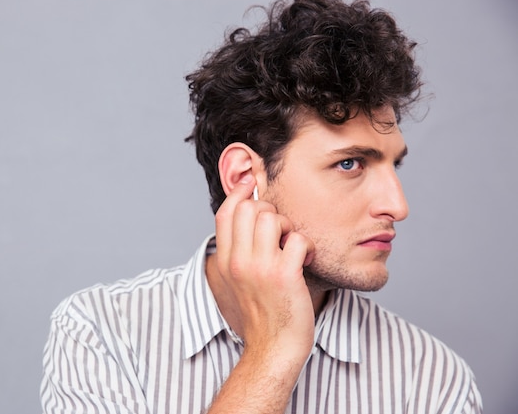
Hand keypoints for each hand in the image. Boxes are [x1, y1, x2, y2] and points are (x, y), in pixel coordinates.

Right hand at [213, 175, 315, 359]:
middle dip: (269, 211)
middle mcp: (238, 261)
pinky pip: (298, 239)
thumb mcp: (239, 280)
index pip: (226, 212)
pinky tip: (304, 261)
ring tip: (291, 246)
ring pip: (273, 218)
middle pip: (249, 208)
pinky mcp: (284, 276)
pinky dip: (305, 246)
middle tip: (280, 232)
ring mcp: (260, 268)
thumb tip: (249, 214)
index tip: (253, 183)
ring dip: (288, 227)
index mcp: (225, 261)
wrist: (273, 348)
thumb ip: (239, 250)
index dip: (240, 191)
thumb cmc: (263, 312)